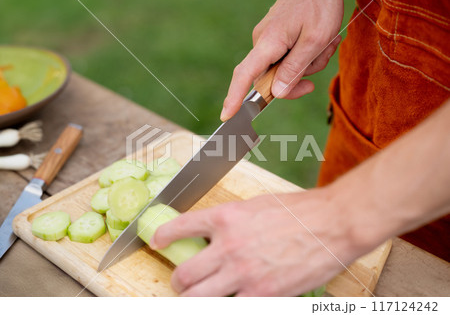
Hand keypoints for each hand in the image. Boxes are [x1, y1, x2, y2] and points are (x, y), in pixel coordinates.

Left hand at [151, 189, 363, 295]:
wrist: (334, 223)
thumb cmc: (301, 210)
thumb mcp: (258, 205)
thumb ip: (233, 221)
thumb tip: (217, 233)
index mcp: (227, 217)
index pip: (180, 227)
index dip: (163, 236)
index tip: (157, 241)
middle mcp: (228, 246)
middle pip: (183, 273)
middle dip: (177, 281)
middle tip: (181, 282)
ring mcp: (243, 273)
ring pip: (197, 298)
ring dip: (192, 300)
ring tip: (196, 298)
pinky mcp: (262, 294)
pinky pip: (229, 309)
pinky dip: (224, 307)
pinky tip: (226, 303)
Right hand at [221, 0, 343, 120]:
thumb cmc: (319, 4)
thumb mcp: (316, 39)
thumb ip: (295, 68)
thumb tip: (276, 93)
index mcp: (268, 43)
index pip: (244, 75)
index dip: (234, 97)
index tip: (227, 115)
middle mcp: (263, 43)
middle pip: (272, 79)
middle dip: (299, 77)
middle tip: (321, 59)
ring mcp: (268, 41)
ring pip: (285, 69)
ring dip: (308, 63)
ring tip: (325, 43)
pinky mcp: (276, 39)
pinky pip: (288, 58)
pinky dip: (306, 55)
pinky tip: (319, 41)